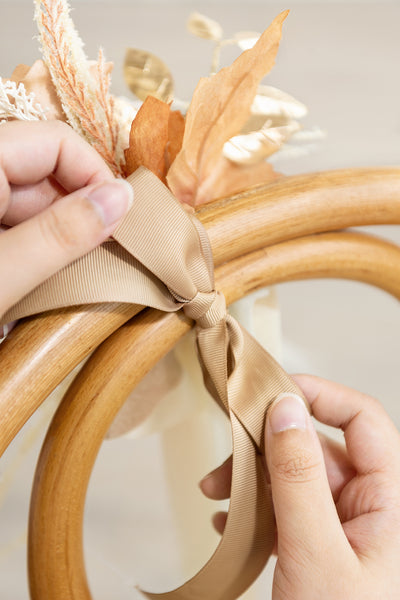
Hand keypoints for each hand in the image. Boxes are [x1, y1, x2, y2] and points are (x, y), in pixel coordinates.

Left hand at [0, 120, 132, 319]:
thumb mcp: (2, 275)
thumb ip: (61, 234)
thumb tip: (124, 198)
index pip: (57, 142)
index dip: (96, 178)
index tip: (120, 225)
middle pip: (46, 171)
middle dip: (79, 213)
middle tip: (99, 258)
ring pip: (31, 199)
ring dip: (58, 235)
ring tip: (66, 275)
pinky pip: (14, 219)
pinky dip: (33, 245)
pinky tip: (35, 276)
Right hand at [200, 375, 399, 598]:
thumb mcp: (316, 552)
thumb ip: (299, 476)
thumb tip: (285, 406)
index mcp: (392, 499)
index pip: (363, 419)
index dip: (319, 395)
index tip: (268, 391)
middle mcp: (372, 506)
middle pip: (318, 447)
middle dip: (266, 448)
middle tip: (224, 460)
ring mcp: (346, 528)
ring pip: (297, 478)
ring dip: (254, 480)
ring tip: (215, 495)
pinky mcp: (322, 546)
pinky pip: (289, 509)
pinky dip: (257, 508)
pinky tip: (229, 521)